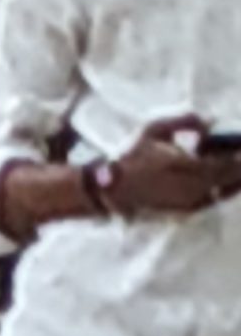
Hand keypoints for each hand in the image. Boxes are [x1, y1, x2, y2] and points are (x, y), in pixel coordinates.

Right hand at [109, 117, 240, 217]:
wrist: (109, 190)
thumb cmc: (130, 156)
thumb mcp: (154, 129)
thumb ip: (186, 121)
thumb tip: (212, 122)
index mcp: (188, 167)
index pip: (228, 163)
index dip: (239, 156)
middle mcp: (193, 189)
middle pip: (229, 180)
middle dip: (239, 170)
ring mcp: (188, 204)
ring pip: (222, 193)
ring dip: (234, 182)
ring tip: (238, 174)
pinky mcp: (182, 214)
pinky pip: (210, 202)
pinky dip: (221, 192)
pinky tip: (224, 185)